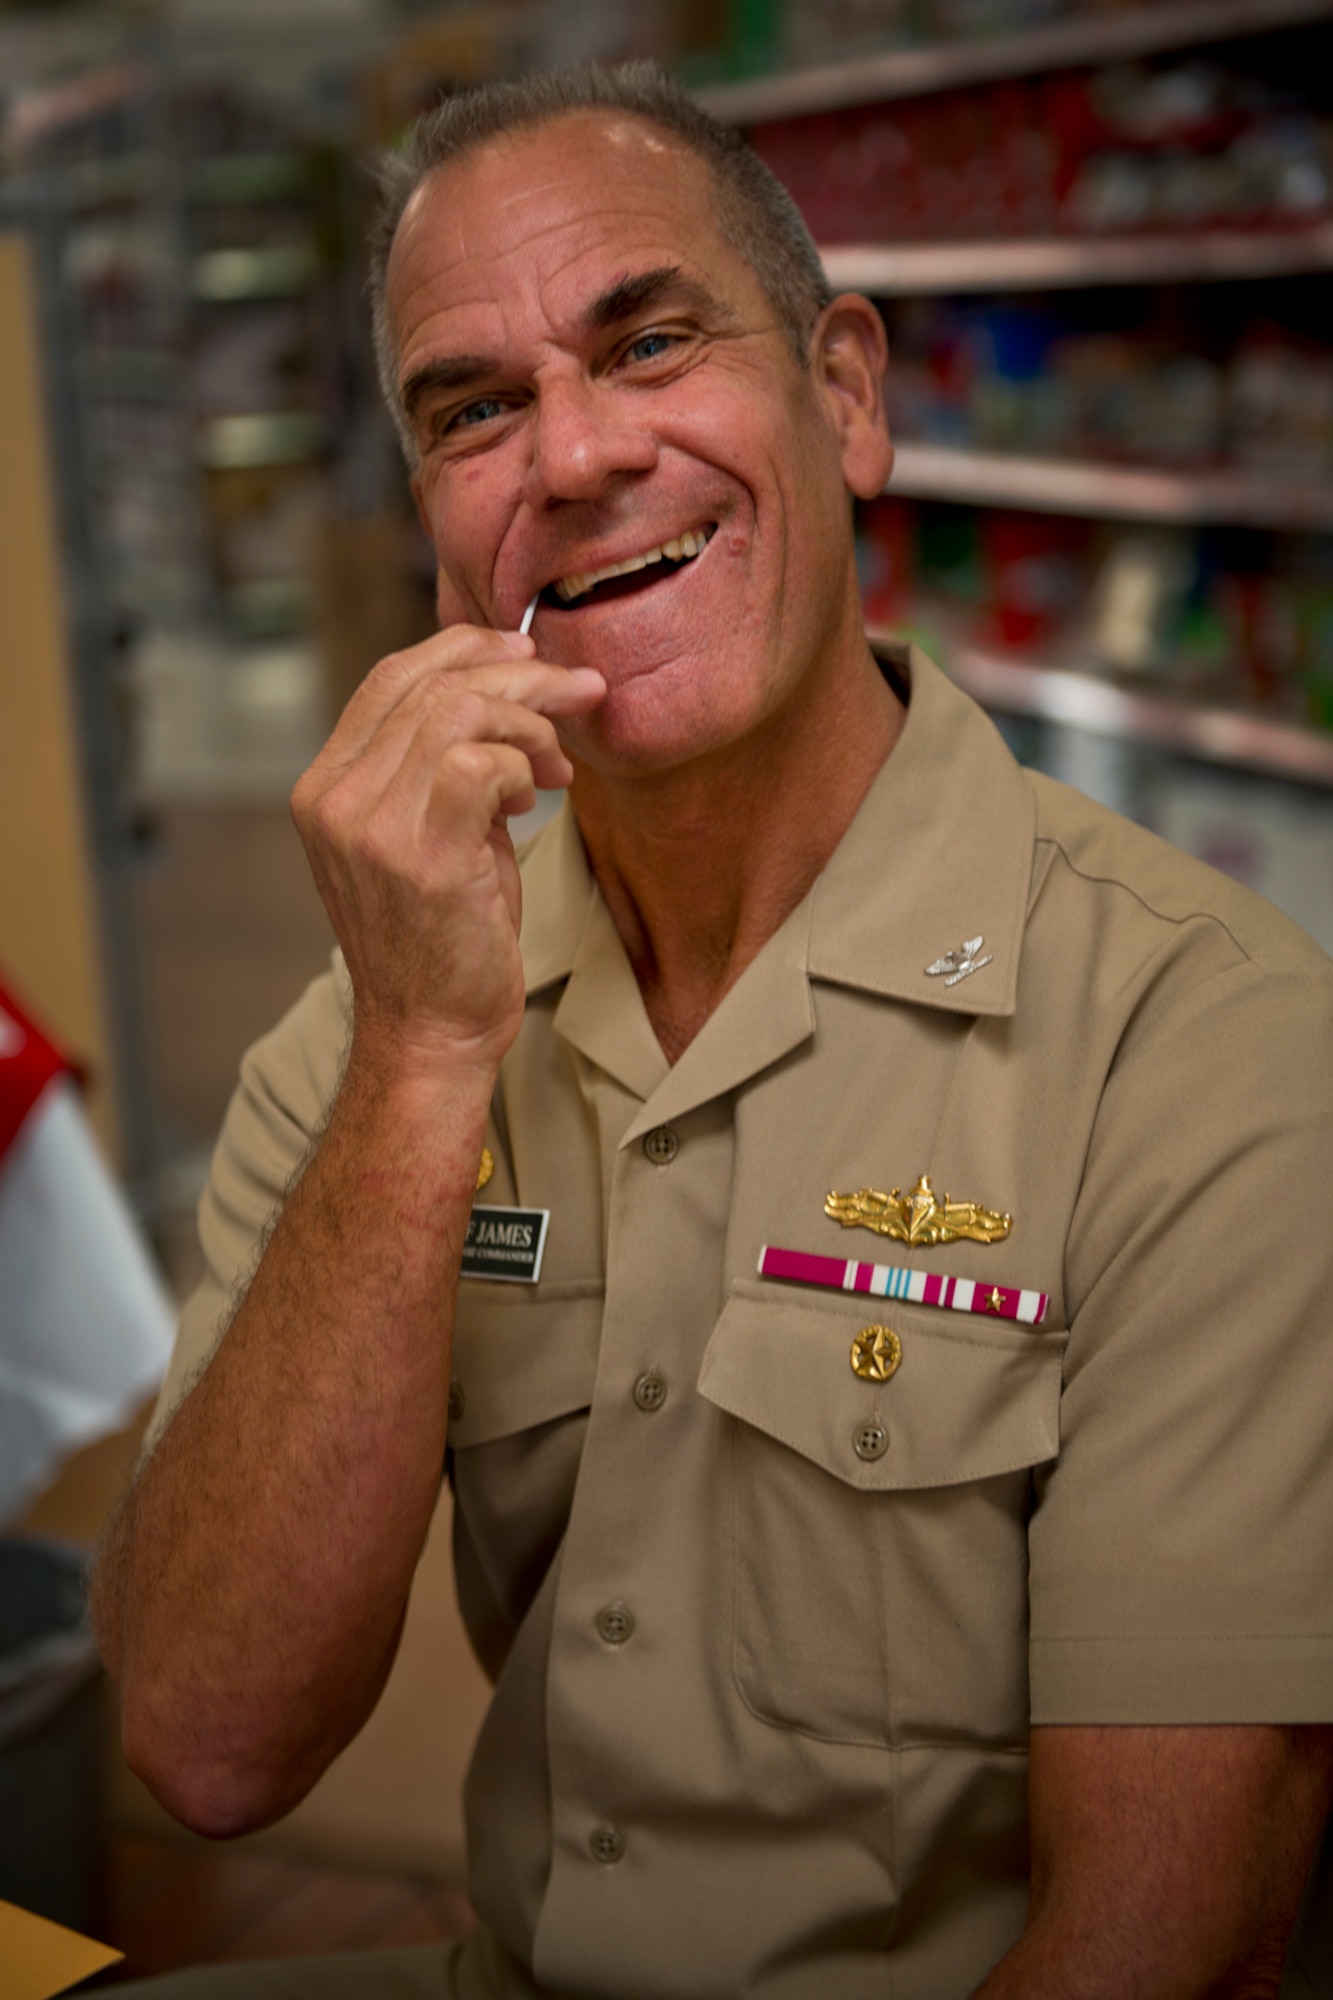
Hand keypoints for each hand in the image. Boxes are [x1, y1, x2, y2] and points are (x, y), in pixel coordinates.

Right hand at [291, 623, 603, 1080]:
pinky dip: (523, 767)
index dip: (464, 648)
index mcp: (325, 787)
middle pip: (430, 683)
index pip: (390, 677)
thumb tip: (508, 697)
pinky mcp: (419, 855)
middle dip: (520, 675)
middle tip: (577, 691)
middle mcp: (334, 799)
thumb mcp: (428, 835)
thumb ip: (442, 766)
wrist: (430, 1033)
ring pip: (458, 712)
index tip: (525, 654)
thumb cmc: (443, 939)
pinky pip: (481, 762)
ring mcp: (369, 826)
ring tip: (558, 766)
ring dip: (529, 723)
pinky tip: (536, 798)